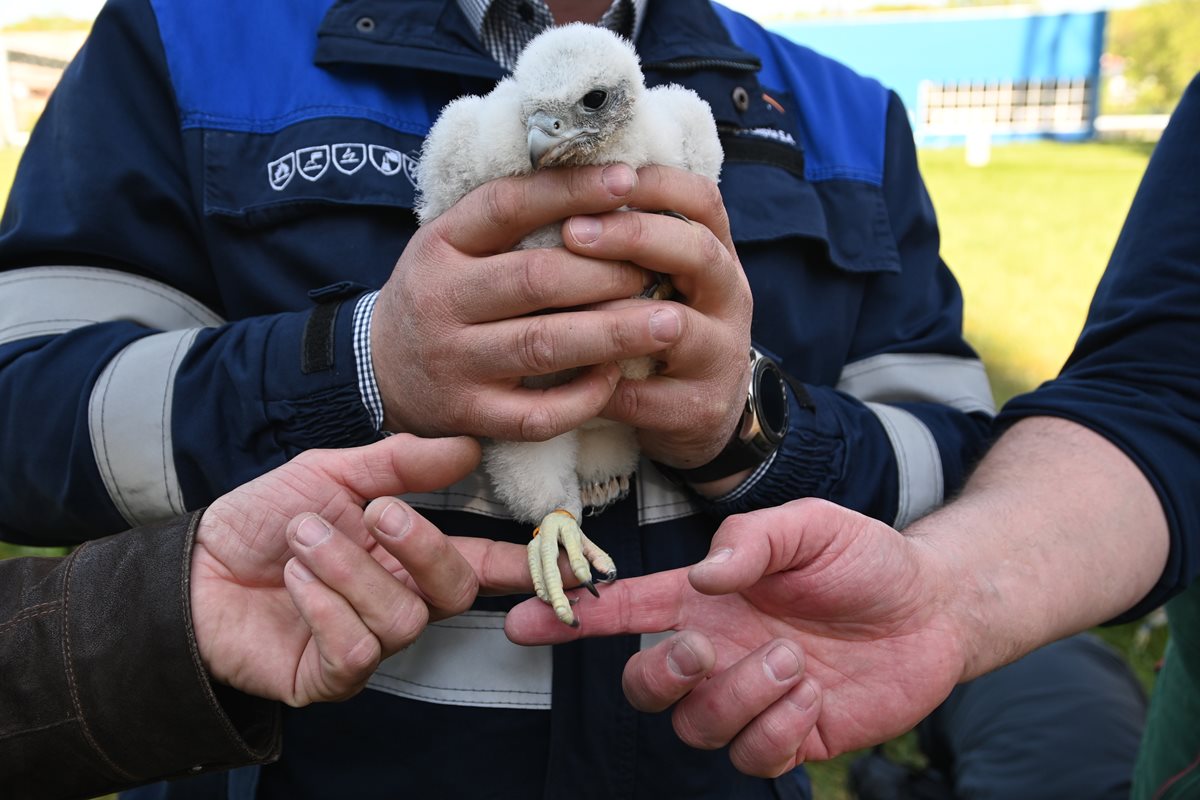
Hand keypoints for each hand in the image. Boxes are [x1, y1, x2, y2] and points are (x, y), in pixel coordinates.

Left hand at [190, 434, 530, 705]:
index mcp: (406, 557)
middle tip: (374, 513)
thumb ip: (400, 463)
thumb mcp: (331, 472)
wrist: (192, 564)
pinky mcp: (329, 677)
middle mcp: (397, 602)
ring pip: (400, 618)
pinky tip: (293, 581)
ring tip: (302, 538)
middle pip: (452, 590)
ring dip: (347, 569)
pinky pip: (356, 651)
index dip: (525, 564)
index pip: (480, 564)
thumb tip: (467, 447)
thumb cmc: (264, 519)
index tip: (570, 559)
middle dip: (419, 546)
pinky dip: (322, 607)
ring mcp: (366, 643)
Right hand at [371, 164, 687, 441]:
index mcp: (440, 244)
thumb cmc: (441, 295)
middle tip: (661, 265)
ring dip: (612, 333)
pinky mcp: (469, 414)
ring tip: (668, 322)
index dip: (570, 191)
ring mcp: (454, 362)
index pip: (507, 206)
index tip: (628, 180)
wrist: (378, 370)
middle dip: (608, 271)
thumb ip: (509, 217)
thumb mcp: (452, 243)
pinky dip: (582, 397)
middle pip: (535, 279)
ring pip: (543, 346)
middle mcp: (442, 300)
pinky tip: (617, 377)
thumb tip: (600, 179)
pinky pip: (536, 414)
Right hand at [505, 498, 966, 776]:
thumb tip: (706, 574)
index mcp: (705, 599)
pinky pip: (753, 757)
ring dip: (739, 695)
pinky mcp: (790, 735)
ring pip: (698, 726)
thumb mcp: (810, 525)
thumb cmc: (862, 557)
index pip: (623, 611)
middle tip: (705, 648)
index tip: (518, 623)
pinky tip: (812, 690)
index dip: (569, 618)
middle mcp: (717, 649)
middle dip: (659, 675)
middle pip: (642, 688)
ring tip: (793, 659)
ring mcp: (750, 696)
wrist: (934, 605)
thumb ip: (754, 540)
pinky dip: (778, 726)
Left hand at [562, 165, 753, 473]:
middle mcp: (729, 298)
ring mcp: (720, 356)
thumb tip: (561, 182)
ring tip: (563, 308)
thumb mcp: (661, 275)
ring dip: (616, 315)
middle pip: (698, 253)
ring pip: (677, 328)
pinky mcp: (699, 408)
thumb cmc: (660, 326)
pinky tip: (562, 375)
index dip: (655, 183)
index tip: (602, 175)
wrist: (701, 412)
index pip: (701, 201)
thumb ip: (630, 238)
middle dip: (633, 237)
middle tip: (573, 232)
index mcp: (716, 255)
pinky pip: (648, 396)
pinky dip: (602, 385)